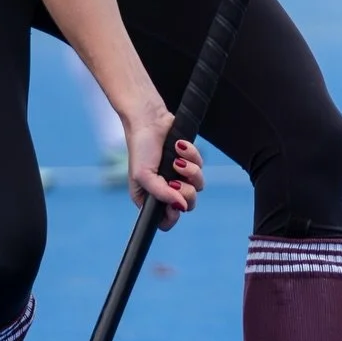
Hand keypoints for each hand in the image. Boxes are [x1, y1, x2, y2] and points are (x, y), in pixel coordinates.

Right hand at [125, 115, 203, 230]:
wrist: (149, 120)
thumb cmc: (140, 148)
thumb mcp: (144, 175)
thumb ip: (162, 194)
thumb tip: (183, 207)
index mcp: (150, 197)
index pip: (166, 221)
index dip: (173, 216)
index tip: (175, 206)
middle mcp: (166, 189)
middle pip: (188, 205)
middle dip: (185, 192)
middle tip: (175, 181)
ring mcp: (179, 176)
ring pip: (198, 186)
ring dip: (190, 172)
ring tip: (177, 160)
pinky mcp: (190, 162)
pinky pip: (201, 165)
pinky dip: (191, 155)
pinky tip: (178, 146)